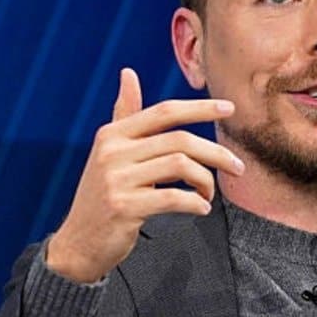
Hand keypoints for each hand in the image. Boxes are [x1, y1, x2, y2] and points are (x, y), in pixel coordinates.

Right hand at [45, 68, 242, 281]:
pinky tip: (200, 208)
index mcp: (113, 134)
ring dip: (206, 181)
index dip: (200, 108)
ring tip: (209, 194)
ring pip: (180, 166)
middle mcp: (112, 152)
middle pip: (180, 140)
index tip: (230, 109)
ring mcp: (116, 179)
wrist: (78, 244)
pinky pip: (173, 198)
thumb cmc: (102, 197)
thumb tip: (128, 73)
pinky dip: (195, 203)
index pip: (165, 112)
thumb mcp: (110, 153)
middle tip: (238, 167)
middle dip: (216, 152)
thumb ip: (124, 115)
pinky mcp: (123, 207)